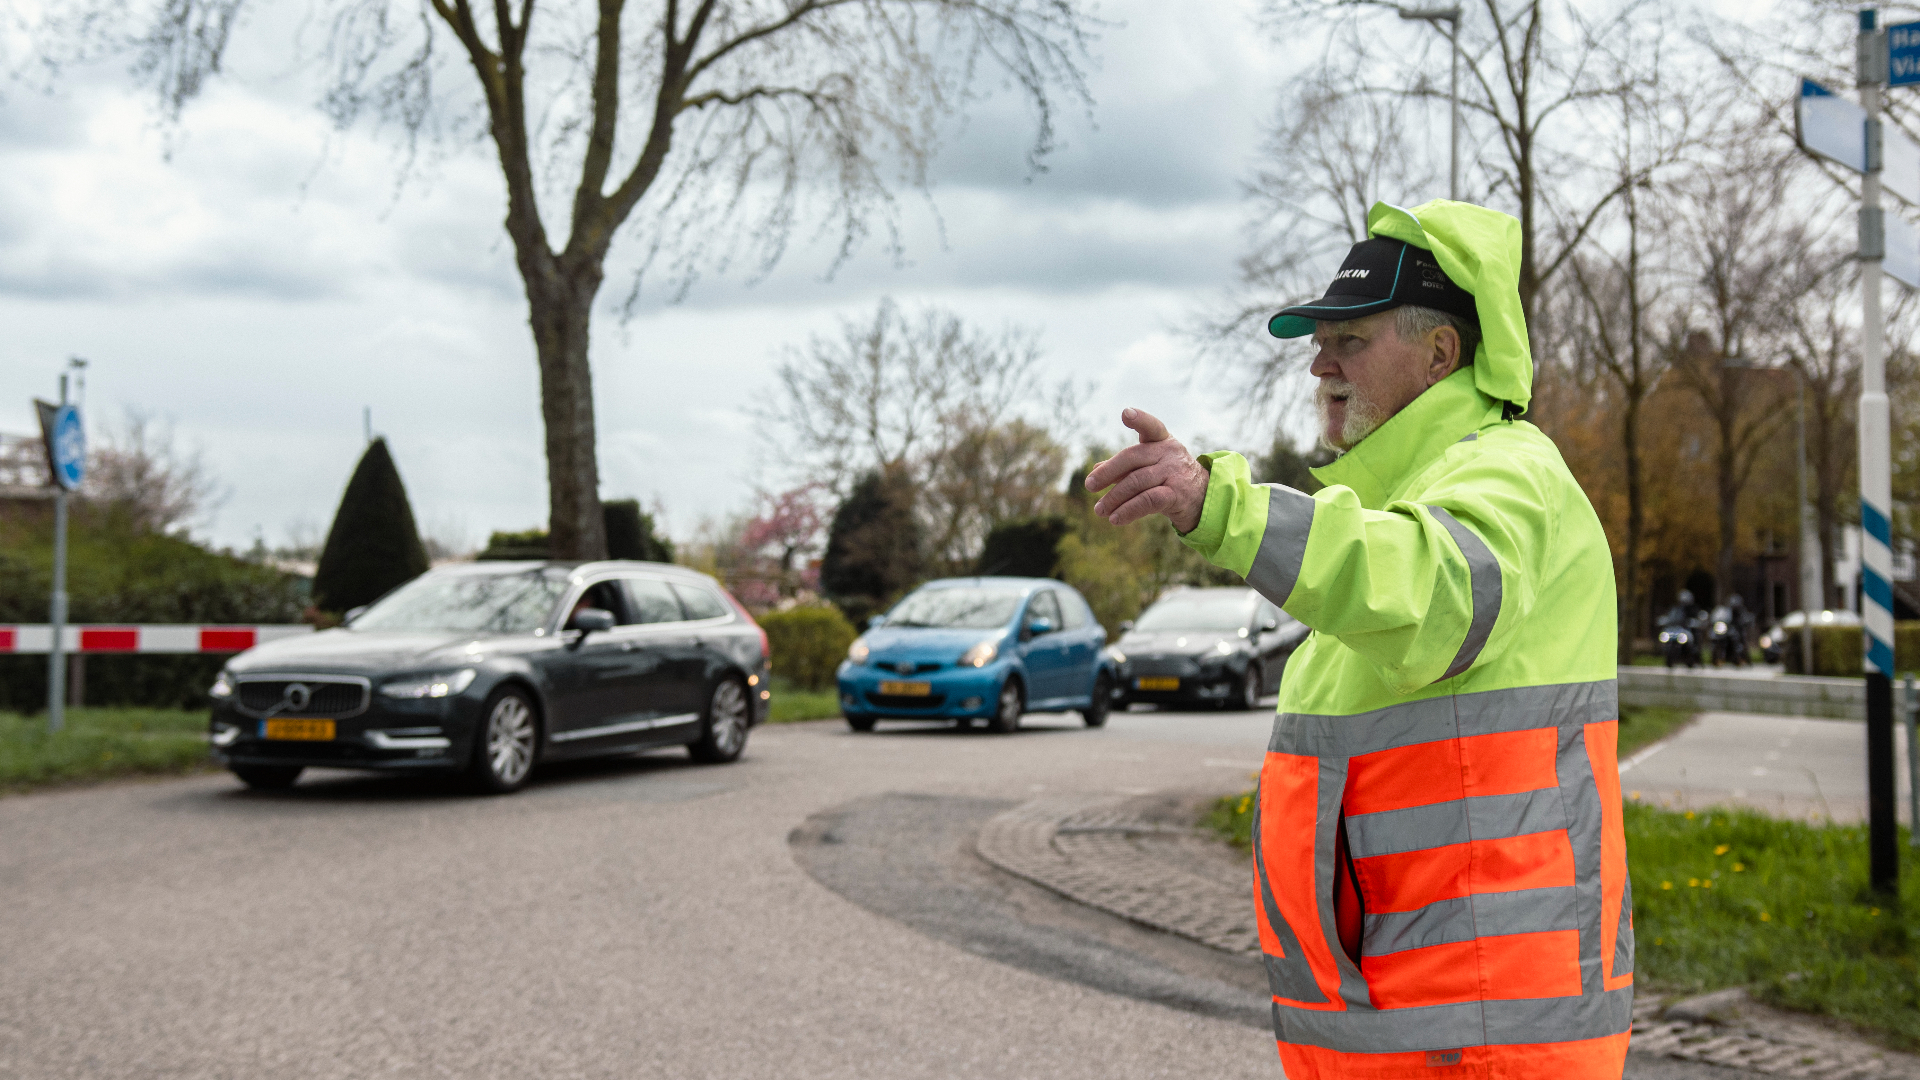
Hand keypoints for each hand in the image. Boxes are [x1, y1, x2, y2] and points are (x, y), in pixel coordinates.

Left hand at [1084, 408, 1208, 531]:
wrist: (1201, 499)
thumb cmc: (1168, 478)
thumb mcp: (1149, 467)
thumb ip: (1124, 467)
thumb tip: (1096, 471)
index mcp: (1162, 441)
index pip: (1151, 426)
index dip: (1139, 419)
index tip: (1125, 413)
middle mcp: (1170, 453)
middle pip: (1132, 458)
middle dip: (1108, 472)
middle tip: (1090, 486)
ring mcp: (1174, 473)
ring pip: (1136, 482)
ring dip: (1114, 498)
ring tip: (1099, 510)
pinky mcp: (1177, 494)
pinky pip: (1147, 501)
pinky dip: (1128, 511)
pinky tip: (1115, 519)